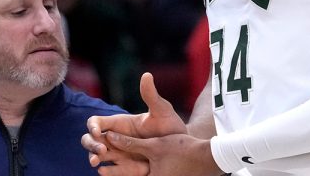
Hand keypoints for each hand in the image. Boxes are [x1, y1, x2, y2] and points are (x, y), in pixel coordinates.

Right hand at [82, 73, 185, 169]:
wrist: (183, 149)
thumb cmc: (171, 127)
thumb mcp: (162, 111)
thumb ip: (151, 96)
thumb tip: (146, 75)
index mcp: (120, 123)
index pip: (97, 122)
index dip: (92, 125)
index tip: (96, 131)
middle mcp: (116, 139)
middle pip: (91, 139)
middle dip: (91, 144)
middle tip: (100, 150)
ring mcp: (120, 154)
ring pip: (97, 156)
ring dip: (93, 157)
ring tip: (96, 163)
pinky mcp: (127, 169)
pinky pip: (111, 171)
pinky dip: (106, 171)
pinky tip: (103, 171)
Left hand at [102, 131, 222, 175]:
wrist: (209, 157)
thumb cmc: (182, 149)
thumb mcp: (154, 145)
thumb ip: (130, 143)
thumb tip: (109, 137)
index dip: (113, 173)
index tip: (100, 170)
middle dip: (117, 173)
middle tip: (101, 168)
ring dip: (125, 171)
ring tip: (111, 165)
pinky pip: (147, 175)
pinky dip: (138, 170)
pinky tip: (132, 162)